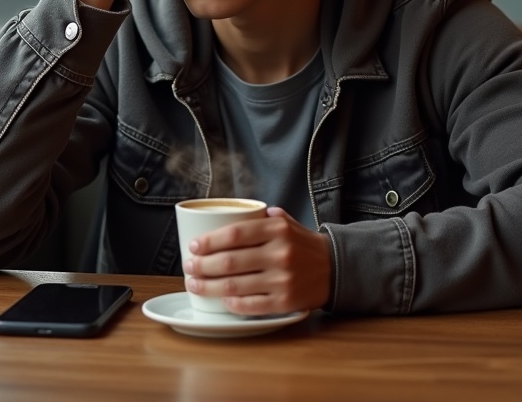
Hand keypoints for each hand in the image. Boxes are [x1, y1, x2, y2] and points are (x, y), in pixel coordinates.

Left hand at [182, 207, 332, 315]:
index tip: (193, 245)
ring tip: (194, 283)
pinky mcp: (285, 303)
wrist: (334, 268)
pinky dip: (231, 304)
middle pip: (230, 262)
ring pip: (235, 285)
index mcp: (277, 230)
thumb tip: (226, 216)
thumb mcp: (285, 222)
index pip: (235, 234)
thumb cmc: (301, 244)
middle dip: (202, 265)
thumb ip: (259, 218)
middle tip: (188, 266)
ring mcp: (282, 280)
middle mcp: (279, 254)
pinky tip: (220, 300)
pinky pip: (251, 305)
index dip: (210, 241)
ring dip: (208, 286)